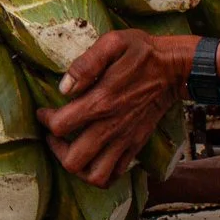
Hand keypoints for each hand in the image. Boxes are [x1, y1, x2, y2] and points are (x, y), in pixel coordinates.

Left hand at [36, 29, 186, 187]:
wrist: (175, 68)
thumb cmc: (142, 53)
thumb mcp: (114, 43)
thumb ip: (86, 63)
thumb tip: (64, 87)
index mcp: (102, 101)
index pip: (60, 126)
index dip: (45, 120)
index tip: (44, 111)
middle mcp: (112, 127)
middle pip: (73, 161)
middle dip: (56, 149)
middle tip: (55, 134)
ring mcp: (126, 140)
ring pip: (96, 176)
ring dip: (78, 168)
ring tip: (71, 150)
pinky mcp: (136, 145)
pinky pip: (116, 174)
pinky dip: (100, 172)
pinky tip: (93, 156)